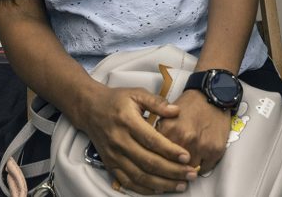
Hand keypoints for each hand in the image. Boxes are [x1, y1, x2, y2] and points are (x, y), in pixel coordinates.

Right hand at [81, 86, 196, 194]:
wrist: (90, 109)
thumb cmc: (117, 100)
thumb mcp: (136, 93)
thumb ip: (157, 102)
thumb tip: (176, 111)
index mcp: (127, 121)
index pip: (151, 140)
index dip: (170, 150)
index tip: (186, 157)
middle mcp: (119, 141)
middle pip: (148, 162)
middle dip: (172, 171)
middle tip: (191, 174)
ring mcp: (114, 155)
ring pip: (139, 176)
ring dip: (162, 184)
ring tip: (181, 185)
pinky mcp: (110, 165)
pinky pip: (128, 182)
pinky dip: (144, 189)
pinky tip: (160, 189)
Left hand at [157, 90, 230, 174]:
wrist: (213, 95)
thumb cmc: (190, 105)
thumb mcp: (167, 115)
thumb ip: (159, 133)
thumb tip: (151, 152)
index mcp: (169, 129)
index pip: (157, 156)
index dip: (157, 162)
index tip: (157, 166)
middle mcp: (185, 138)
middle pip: (173, 166)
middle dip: (171, 169)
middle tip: (171, 170)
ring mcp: (201, 145)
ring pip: (189, 170)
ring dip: (186, 170)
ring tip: (185, 166)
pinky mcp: (215, 150)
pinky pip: (205, 169)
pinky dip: (201, 167)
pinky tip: (198, 160)